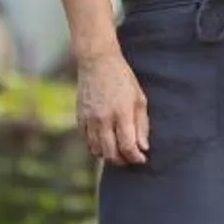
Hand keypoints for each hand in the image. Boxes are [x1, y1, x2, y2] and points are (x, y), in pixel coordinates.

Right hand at [76, 49, 149, 166]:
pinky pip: (87, 142)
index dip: (136, 157)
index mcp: (122, 113)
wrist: (97, 62)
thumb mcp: (139, 98)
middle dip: (123, 161)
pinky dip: (96, 147)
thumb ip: (142, 125)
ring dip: (109, 156)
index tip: (141, 159)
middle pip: (111, 153)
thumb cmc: (122, 79)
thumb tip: (143, 148)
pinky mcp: (80, 118)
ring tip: (119, 151)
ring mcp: (89, 120)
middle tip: (130, 158)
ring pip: (97, 151)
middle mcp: (103, 119)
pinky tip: (105, 142)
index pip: (128, 146)